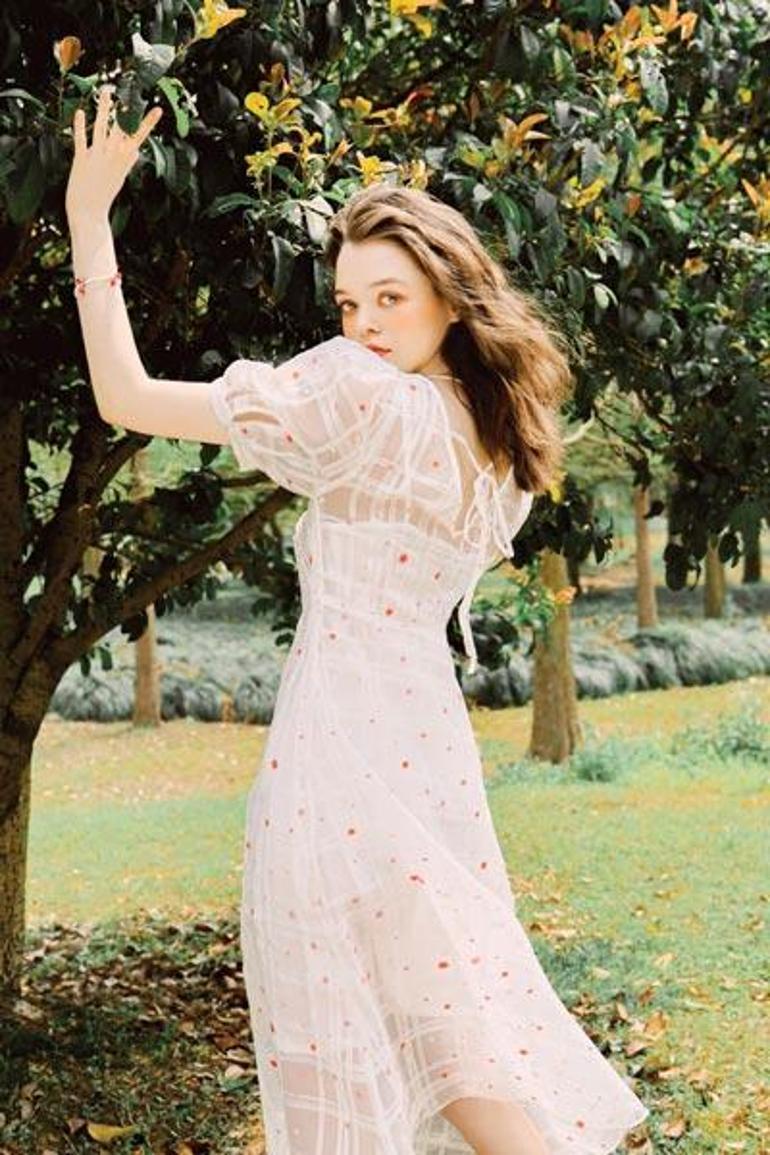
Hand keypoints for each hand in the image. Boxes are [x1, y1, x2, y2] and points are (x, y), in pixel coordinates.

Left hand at [65, 84, 162, 222]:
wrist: (89, 212)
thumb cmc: (103, 196)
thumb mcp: (120, 178)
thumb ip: (127, 162)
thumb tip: (136, 151)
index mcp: (124, 161)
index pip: (138, 136)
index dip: (148, 122)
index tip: (158, 109)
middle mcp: (113, 156)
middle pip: (122, 128)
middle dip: (127, 110)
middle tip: (131, 92)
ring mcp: (97, 156)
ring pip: (102, 127)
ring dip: (104, 108)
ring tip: (106, 92)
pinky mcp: (81, 159)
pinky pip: (81, 139)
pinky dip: (80, 126)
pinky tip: (80, 112)